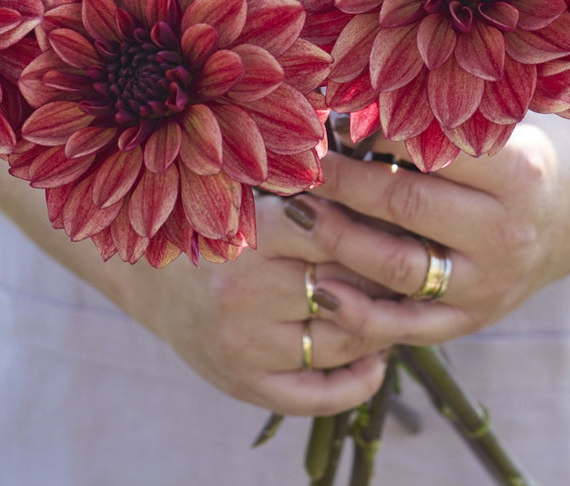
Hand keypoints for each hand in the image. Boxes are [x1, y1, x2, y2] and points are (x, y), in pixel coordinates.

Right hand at [87, 192, 405, 415]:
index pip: (337, 233)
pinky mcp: (244, 385)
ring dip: (383, 327)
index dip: (380, 226)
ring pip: (342, 342)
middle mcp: (245, 295)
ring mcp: (245, 346)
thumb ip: (304, 187)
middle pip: (347, 289)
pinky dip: (357, 382)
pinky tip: (376, 361)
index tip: (408, 221)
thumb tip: (379, 174)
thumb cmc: (214, 224)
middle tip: (419, 265)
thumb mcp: (250, 195)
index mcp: (249, 237)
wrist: (150, 277)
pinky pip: (317, 395)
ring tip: (402, 307)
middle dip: (389, 279)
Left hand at [288, 120, 569, 346]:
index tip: (333, 120)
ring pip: (397, 266)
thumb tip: (350, 101)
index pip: (430, 149)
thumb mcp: (498, 127)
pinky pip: (405, 326)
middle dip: (343, 181)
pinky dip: (358, 313)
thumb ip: (439, 122)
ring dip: (337, 238)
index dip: (373, 133)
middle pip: (405, 204)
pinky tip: (320, 288)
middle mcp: (505, 231)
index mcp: (517, 172)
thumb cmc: (516, 156)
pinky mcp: (471, 320)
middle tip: (303, 163)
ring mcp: (488, 283)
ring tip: (298, 211)